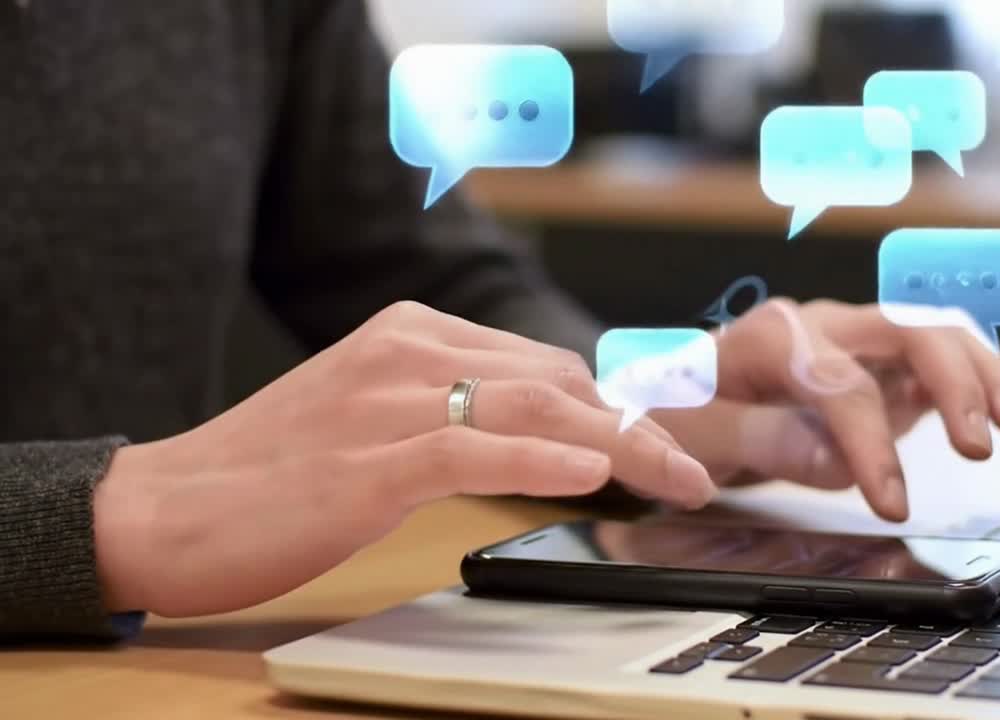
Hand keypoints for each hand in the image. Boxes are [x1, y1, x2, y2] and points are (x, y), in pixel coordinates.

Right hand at [93, 302, 713, 616]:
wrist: (167, 506)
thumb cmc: (274, 470)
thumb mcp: (374, 419)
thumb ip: (454, 411)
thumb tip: (545, 435)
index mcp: (412, 332)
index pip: (542, 362)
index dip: (611, 404)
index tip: (659, 442)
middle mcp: (407, 350)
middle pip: (554, 379)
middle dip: (634, 427)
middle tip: (687, 473)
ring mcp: (386, 401)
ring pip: (530, 406)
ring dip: (616, 444)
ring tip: (672, 480)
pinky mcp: (368, 458)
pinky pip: (470, 448)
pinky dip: (537, 455)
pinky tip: (587, 470)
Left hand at [652, 299, 999, 522]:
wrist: (672, 397)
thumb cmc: (678, 413)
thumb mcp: (695, 434)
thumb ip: (760, 439)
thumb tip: (835, 458)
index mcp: (772, 336)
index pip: (840, 384)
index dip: (871, 445)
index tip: (893, 503)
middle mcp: (822, 327)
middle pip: (907, 330)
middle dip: (954, 382)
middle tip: (982, 445)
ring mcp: (856, 342)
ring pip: (937, 335)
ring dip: (985, 374)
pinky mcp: (880, 367)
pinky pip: (941, 363)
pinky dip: (988, 380)